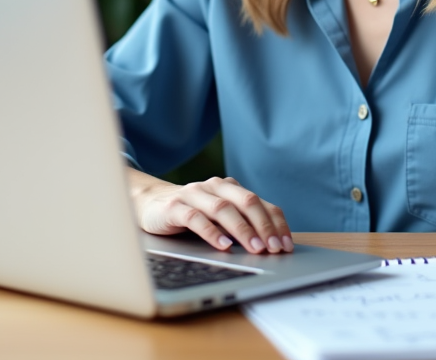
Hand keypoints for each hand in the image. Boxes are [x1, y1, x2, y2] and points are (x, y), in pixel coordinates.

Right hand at [126, 168, 293, 254]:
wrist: (149, 203)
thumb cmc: (191, 213)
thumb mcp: (219, 216)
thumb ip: (240, 223)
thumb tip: (269, 246)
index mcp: (230, 188)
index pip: (262, 203)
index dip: (277, 224)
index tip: (286, 245)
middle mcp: (215, 186)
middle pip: (247, 202)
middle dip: (264, 226)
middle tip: (275, 248)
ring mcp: (194, 194)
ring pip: (223, 209)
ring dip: (242, 229)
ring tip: (255, 248)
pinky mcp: (174, 207)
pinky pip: (195, 218)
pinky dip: (211, 232)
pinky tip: (223, 246)